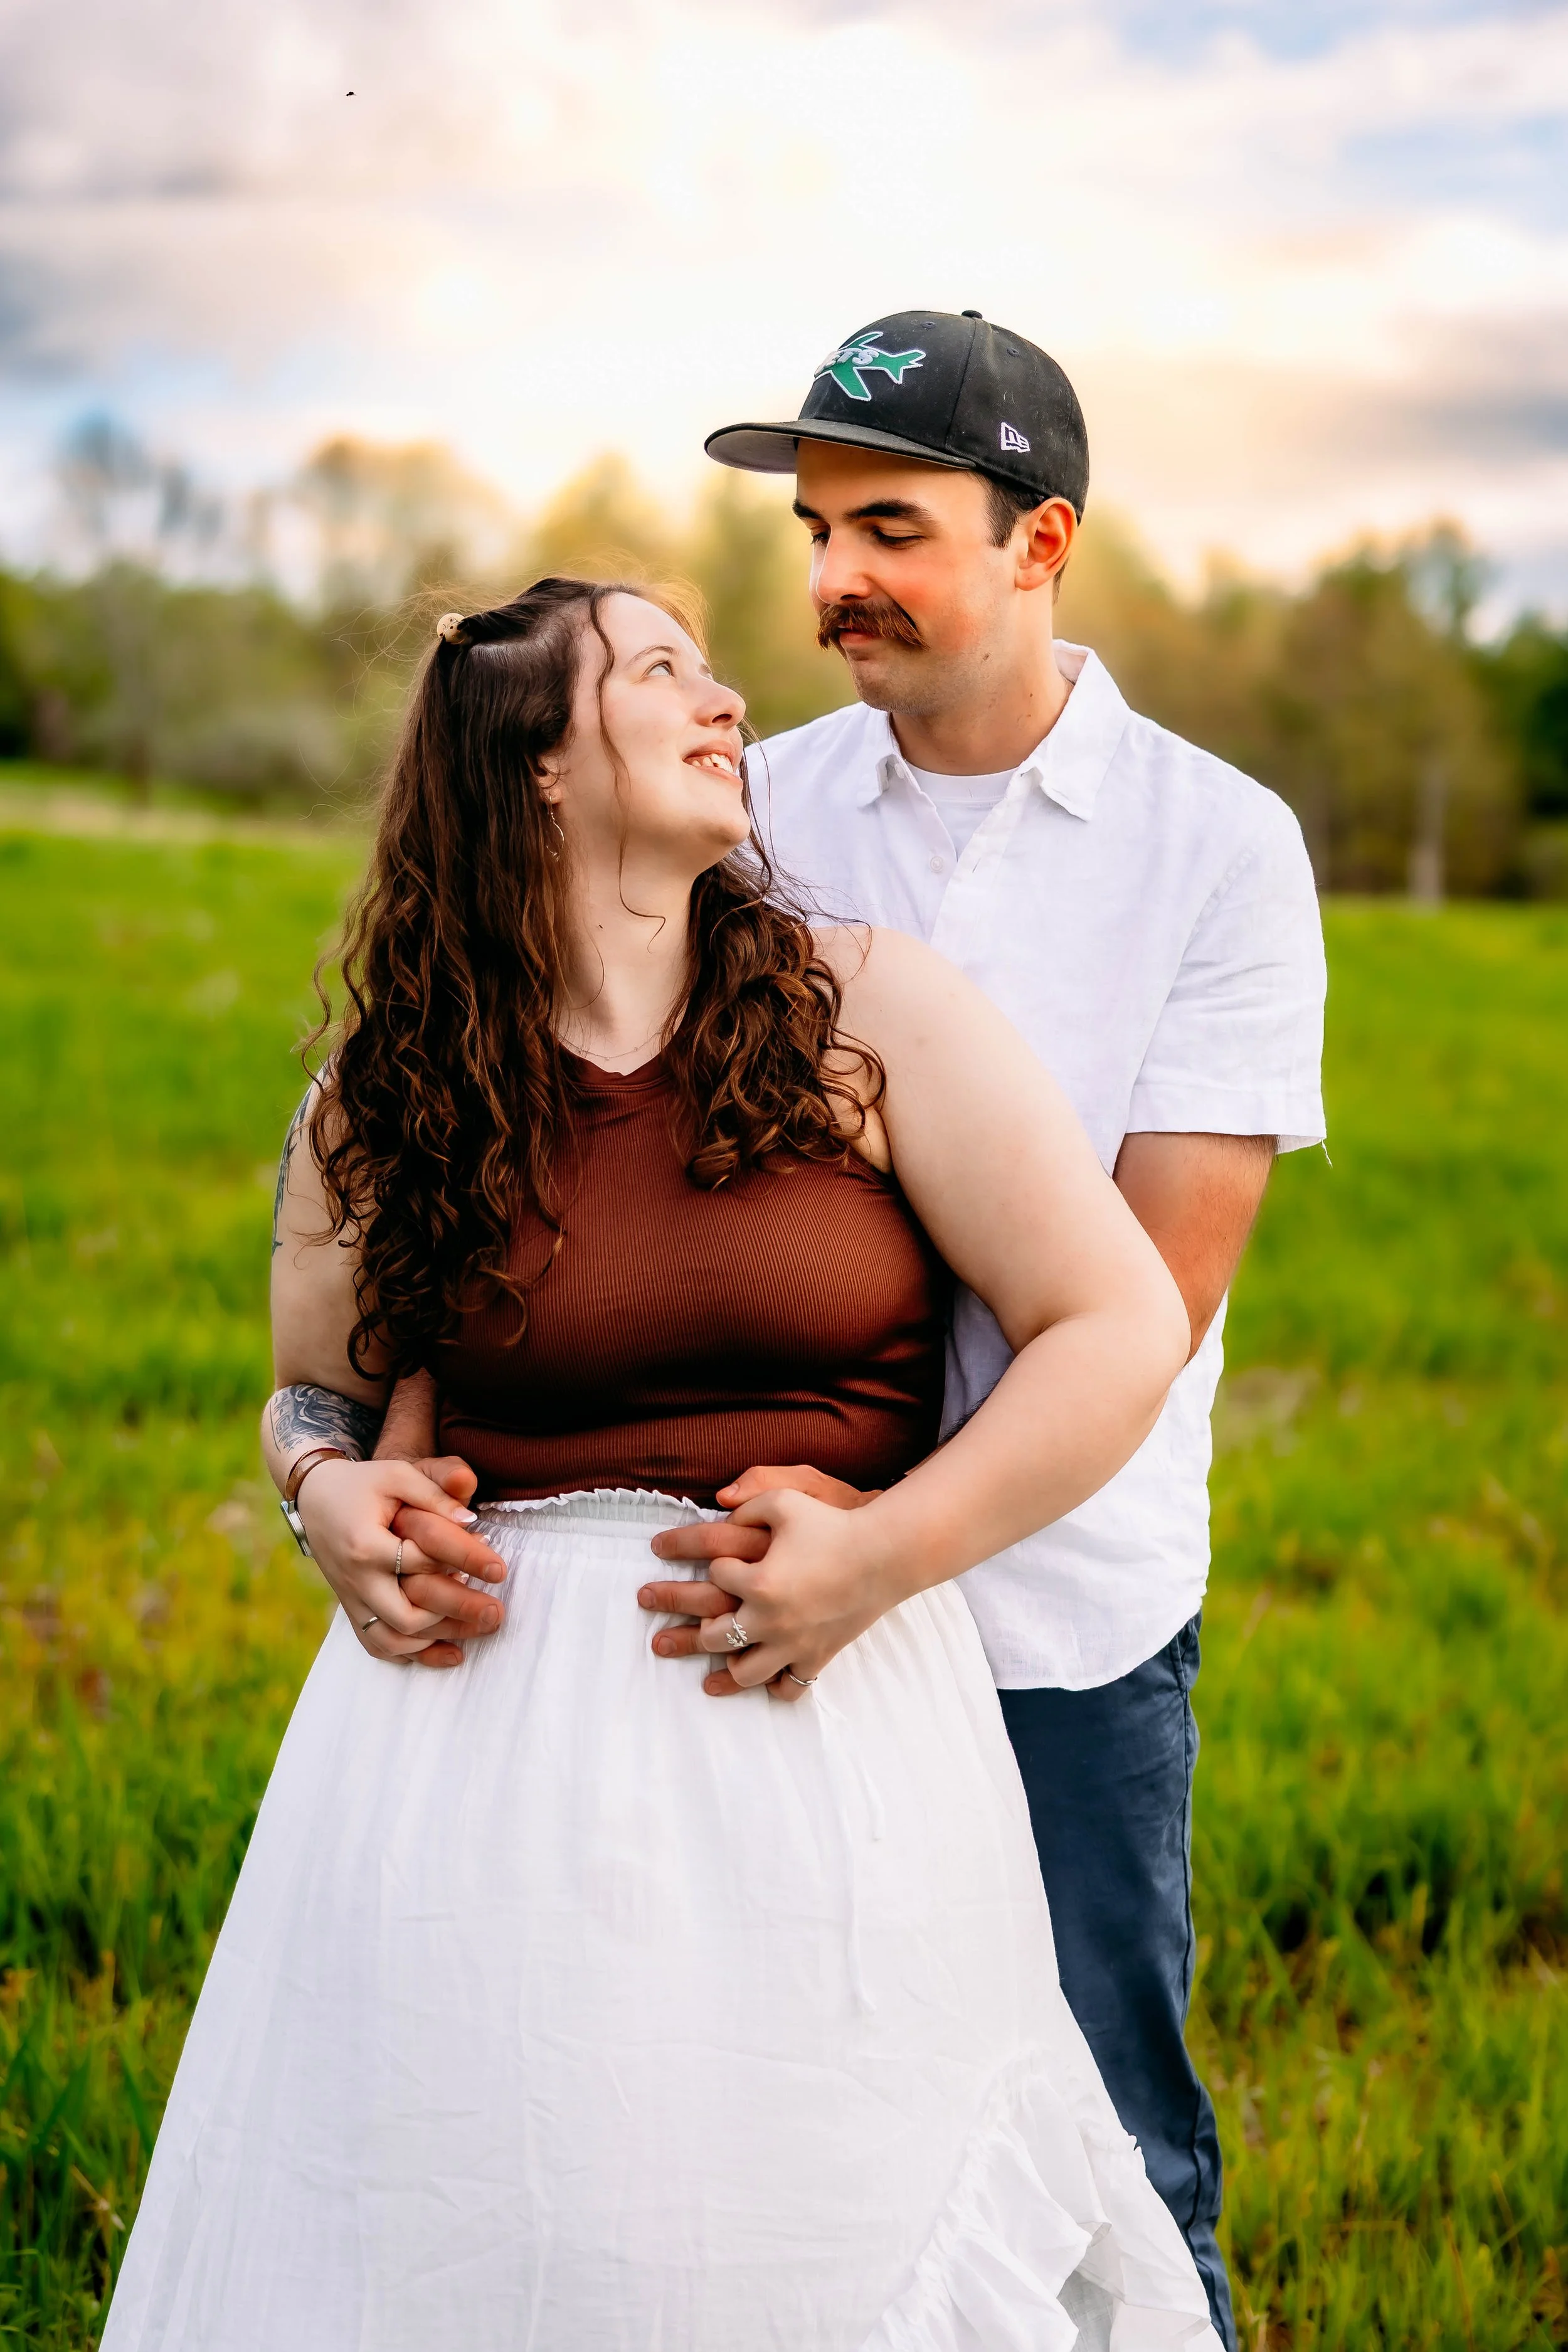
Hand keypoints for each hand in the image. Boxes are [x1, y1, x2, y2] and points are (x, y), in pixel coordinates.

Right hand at [296, 1456, 507, 1669]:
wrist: (317, 1497)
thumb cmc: (364, 1483)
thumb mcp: (398, 1475)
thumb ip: (433, 1494)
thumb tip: (470, 1519)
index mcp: (366, 1545)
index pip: (423, 1562)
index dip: (464, 1563)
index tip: (498, 1567)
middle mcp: (357, 1580)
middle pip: (407, 1616)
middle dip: (456, 1615)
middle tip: (496, 1612)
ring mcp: (351, 1599)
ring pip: (393, 1640)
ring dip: (437, 1640)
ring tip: (478, 1629)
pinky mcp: (351, 1609)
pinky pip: (378, 1645)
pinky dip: (412, 1655)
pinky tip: (450, 1653)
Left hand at [639, 1486, 896, 1701]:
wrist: (885, 1555)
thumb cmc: (833, 1524)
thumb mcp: (787, 1500)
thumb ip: (749, 1501)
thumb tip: (720, 1504)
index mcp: (757, 1581)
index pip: (714, 1576)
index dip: (708, 1564)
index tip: (703, 1560)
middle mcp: (769, 1620)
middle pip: (713, 1635)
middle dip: (685, 1630)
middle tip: (664, 1634)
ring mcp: (793, 1644)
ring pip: (745, 1671)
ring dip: (725, 1669)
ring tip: (710, 1669)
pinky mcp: (817, 1657)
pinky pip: (790, 1686)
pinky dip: (774, 1686)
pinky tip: (763, 1679)